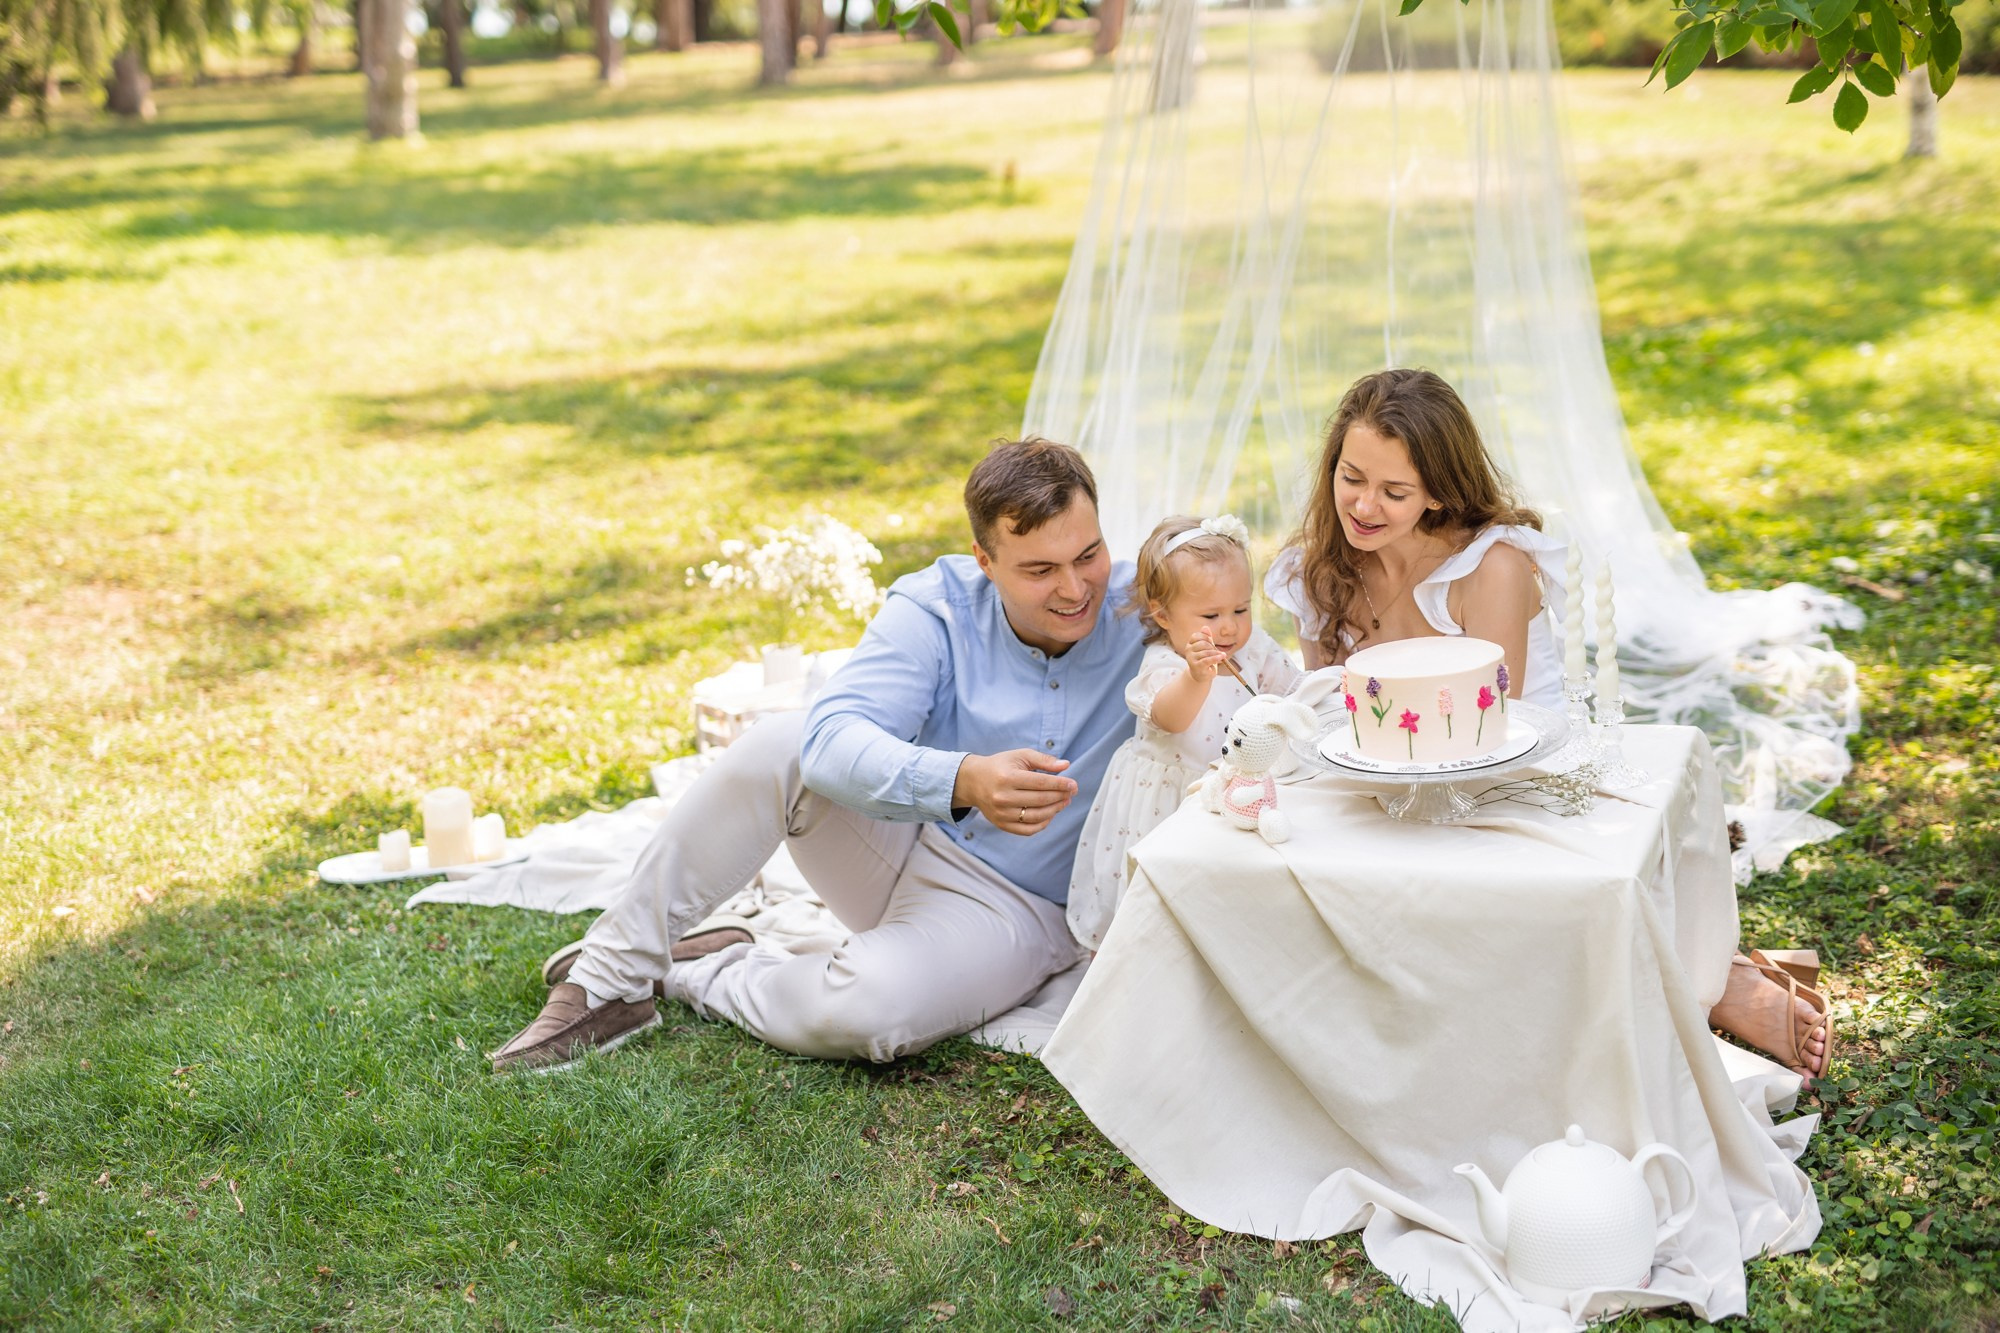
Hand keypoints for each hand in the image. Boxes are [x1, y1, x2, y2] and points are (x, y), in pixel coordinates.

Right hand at [953, 749, 1077, 836]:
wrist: (974, 781)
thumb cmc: (1001, 766)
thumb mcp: (1020, 756)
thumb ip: (1043, 760)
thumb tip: (1066, 765)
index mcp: (1007, 777)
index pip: (1040, 783)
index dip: (1060, 784)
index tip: (1073, 784)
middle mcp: (1002, 797)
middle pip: (1040, 800)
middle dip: (1061, 796)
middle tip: (1071, 792)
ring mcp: (1001, 813)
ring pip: (1036, 817)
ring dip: (1055, 810)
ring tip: (1064, 802)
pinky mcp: (1001, 824)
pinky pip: (1028, 829)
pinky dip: (1043, 824)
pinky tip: (1050, 814)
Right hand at [1183, 629, 1228, 683]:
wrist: (1201, 675)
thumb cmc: (1204, 660)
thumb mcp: (1207, 648)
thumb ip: (1206, 638)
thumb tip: (1205, 627)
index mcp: (1190, 644)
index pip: (1197, 636)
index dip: (1206, 637)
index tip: (1211, 643)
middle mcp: (1188, 650)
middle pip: (1203, 643)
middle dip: (1212, 647)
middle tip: (1218, 652)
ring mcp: (1191, 658)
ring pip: (1206, 652)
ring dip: (1216, 654)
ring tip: (1222, 657)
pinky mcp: (1196, 666)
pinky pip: (1207, 660)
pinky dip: (1216, 658)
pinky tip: (1222, 657)